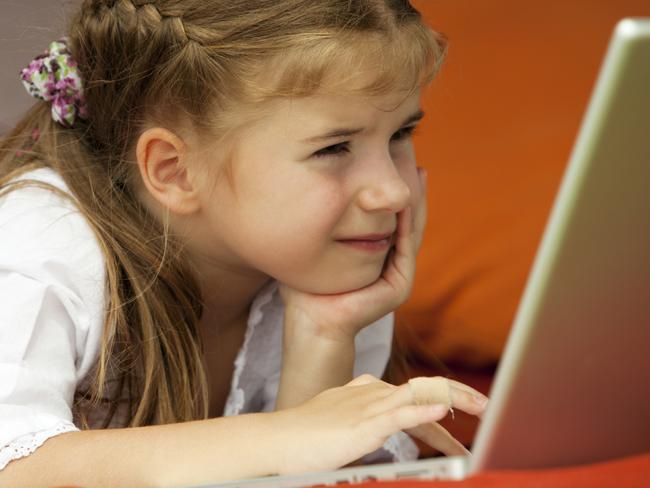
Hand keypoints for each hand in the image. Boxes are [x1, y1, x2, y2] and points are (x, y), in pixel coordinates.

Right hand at [272, 373, 487, 474]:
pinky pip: (401, 413)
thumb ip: (362, 422)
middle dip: (458, 394)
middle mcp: (373, 393)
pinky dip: (425, 409)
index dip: (439, 404)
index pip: (413, 395)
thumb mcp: (340, 423)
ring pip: (421, 395)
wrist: (278, 439)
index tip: (457, 416)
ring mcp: (370, 405)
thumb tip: (376, 430)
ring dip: (455, 397)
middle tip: (486, 404)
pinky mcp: (364, 422)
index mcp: (368, 392)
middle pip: (424, 389)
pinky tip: (444, 410)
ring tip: (482, 405)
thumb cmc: (304, 436)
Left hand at [278, 167, 427, 342]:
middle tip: (414, 158)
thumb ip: (324, 222)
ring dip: (415, 201)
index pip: (393, 216)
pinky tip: (404, 200)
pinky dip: (406, 223)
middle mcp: (392, 264)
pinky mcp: (399, 287)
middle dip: (411, 189)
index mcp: (378, 256)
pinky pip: (405, 247)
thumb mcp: (317, 245)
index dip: (395, 190)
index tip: (395, 159)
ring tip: (416, 171)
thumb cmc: (306, 286)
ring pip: (412, 229)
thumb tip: (309, 187)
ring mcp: (399, 276)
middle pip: (408, 219)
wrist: (308, 322)